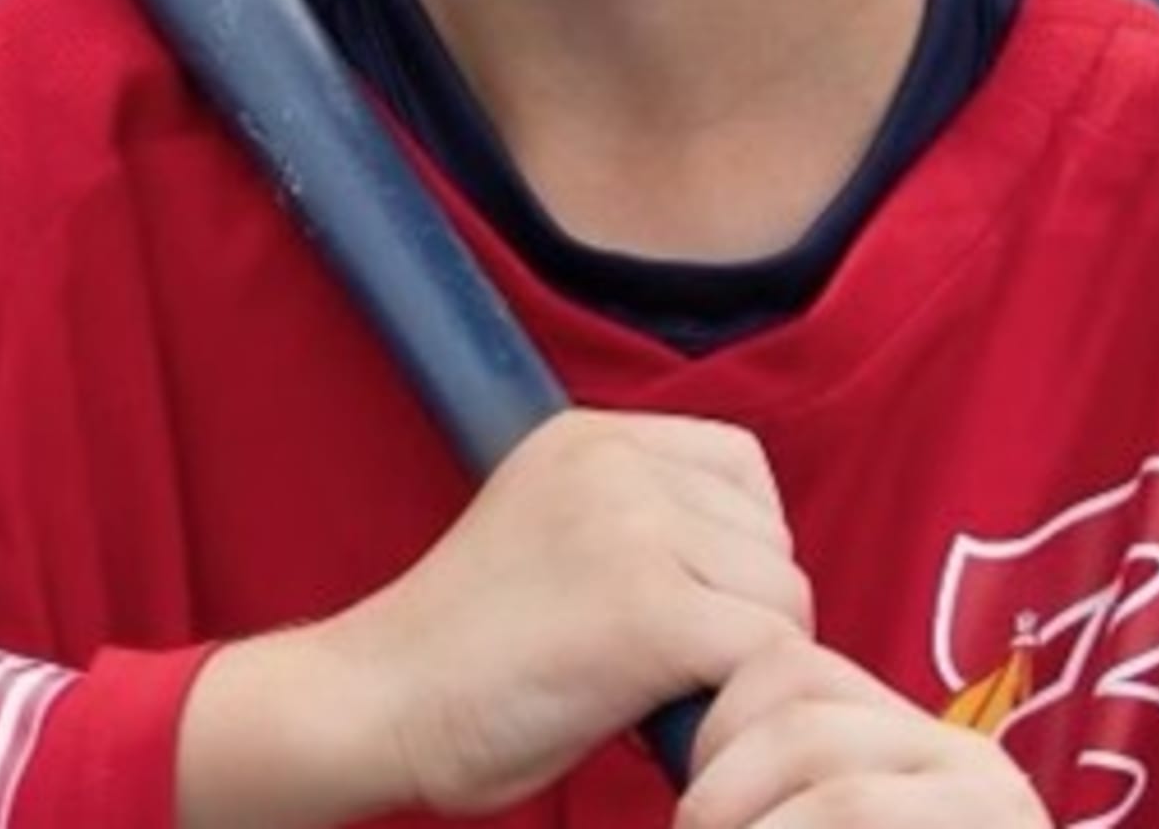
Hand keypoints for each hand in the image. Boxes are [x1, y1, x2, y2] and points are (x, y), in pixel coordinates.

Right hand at [180, 408, 811, 826]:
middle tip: (680, 667)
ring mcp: (634, 530)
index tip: (701, 601)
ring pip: (781, 596)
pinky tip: (672, 724)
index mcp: (592, 435)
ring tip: (670, 693)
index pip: (740, 465)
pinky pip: (763, 653)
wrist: (378, 698)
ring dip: (748, 661)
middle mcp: (618, 462)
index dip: (742, 544)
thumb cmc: (466, 648)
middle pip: (771, 537)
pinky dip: (737, 703)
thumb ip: (637, 513)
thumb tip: (749, 567)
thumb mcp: (552, 525)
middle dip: (748, 609)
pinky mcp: (647, 612)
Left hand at [679, 634, 1051, 828]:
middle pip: (793, 690)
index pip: (787, 665)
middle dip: (717, 769)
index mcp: (914, 751)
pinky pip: (849, 804)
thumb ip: (789, 804)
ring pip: (813, 747)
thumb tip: (682, 776)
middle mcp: (960, 757)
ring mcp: (988, 795)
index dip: (715, 719)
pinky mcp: (995, 824)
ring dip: (735, 812)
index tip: (687, 800)